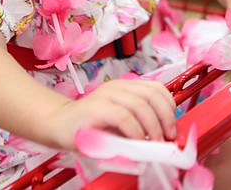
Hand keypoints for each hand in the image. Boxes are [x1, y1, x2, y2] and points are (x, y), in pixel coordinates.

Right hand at [48, 79, 175, 150]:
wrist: (58, 125)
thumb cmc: (90, 127)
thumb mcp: (120, 124)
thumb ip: (138, 124)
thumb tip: (163, 137)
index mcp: (126, 87)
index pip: (156, 88)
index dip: (169, 106)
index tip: (171, 127)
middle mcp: (118, 87)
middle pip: (152, 95)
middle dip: (166, 118)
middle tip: (167, 137)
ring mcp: (107, 95)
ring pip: (141, 105)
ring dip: (153, 127)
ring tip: (155, 143)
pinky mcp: (97, 108)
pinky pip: (124, 117)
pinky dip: (136, 131)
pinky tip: (138, 141)